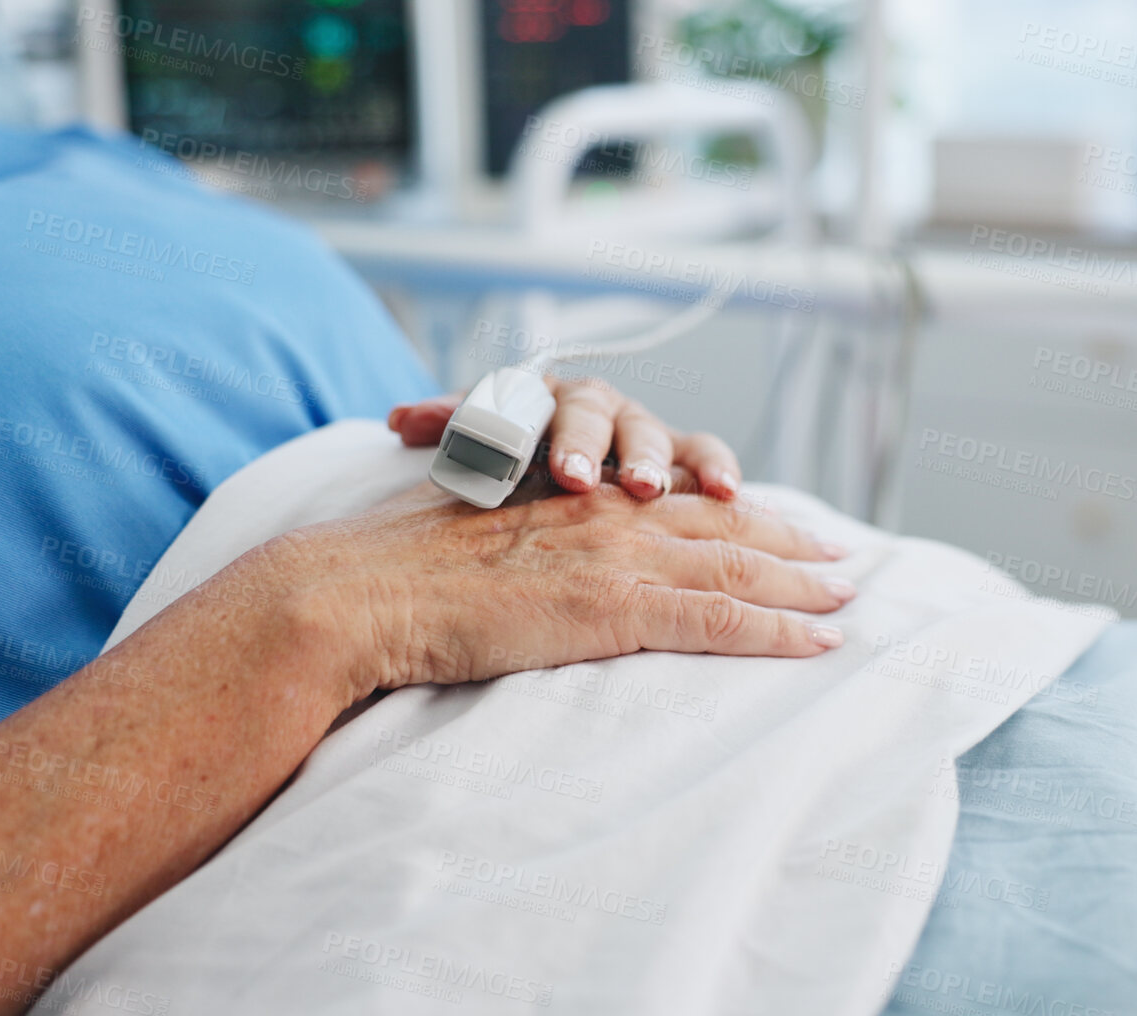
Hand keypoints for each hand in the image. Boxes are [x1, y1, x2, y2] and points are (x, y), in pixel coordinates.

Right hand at [231, 483, 850, 704]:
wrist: (361, 591)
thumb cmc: (396, 580)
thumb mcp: (473, 549)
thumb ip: (520, 552)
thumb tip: (533, 579)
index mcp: (569, 501)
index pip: (669, 500)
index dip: (731, 515)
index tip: (776, 528)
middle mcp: (601, 514)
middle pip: (717, 526)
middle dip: (785, 543)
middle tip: (840, 560)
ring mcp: (612, 555)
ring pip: (733, 567)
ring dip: (799, 586)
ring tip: (848, 601)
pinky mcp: (613, 604)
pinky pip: (716, 618)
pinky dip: (777, 630)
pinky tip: (820, 642)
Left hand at [388, 376, 739, 501]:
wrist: (552, 466)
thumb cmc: (513, 460)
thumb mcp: (477, 441)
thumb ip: (448, 425)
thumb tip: (403, 418)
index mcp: (542, 399)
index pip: (545, 405)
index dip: (553, 437)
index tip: (561, 471)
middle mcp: (596, 408)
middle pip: (606, 418)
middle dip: (612, 450)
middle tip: (615, 484)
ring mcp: (642, 431)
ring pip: (664, 437)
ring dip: (677, 463)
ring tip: (691, 491)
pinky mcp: (681, 458)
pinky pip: (706, 458)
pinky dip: (720, 472)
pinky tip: (733, 496)